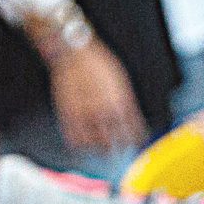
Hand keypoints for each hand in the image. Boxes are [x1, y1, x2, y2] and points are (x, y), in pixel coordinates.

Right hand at [42, 39, 147, 154]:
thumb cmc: (98, 63)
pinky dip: (80, 145)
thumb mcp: (120, 82)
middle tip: (117, 148)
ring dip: (100, 149)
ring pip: (96, 146)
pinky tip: (83, 144)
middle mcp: (104, 113)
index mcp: (120, 104)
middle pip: (115, 144)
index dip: (135, 141)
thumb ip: (126, 102)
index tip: (134, 142)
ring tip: (101, 149)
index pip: (133, 133)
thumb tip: (131, 118)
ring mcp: (85, 116)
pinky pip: (75, 141)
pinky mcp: (68, 116)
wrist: (73, 53)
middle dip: (118, 148)